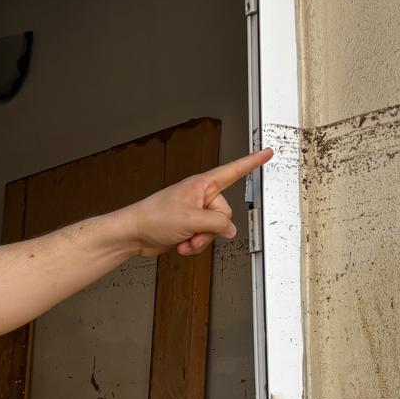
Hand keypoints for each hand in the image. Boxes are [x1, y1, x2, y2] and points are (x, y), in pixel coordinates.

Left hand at [122, 149, 272, 257]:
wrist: (133, 234)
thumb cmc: (153, 217)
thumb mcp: (191, 219)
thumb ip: (217, 223)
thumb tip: (230, 229)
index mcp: (201, 185)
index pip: (233, 170)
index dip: (252, 162)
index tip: (266, 153)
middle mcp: (200, 197)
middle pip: (224, 214)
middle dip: (211, 229)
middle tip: (193, 231)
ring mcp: (194, 213)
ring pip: (214, 230)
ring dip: (200, 240)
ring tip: (184, 239)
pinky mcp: (188, 227)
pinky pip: (203, 238)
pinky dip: (193, 245)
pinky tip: (180, 244)